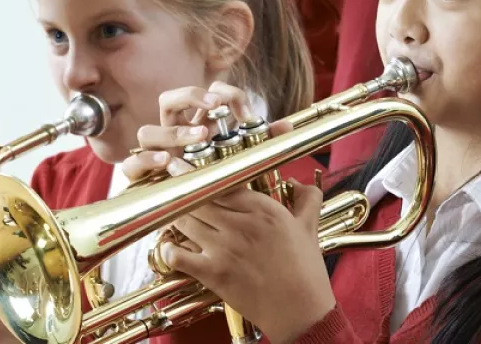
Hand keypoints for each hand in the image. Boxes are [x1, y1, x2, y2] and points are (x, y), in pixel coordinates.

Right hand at [123, 81, 292, 179]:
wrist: (196, 217)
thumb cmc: (219, 180)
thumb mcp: (242, 158)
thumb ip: (262, 141)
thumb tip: (286, 126)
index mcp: (197, 122)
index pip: (206, 93)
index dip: (226, 94)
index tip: (246, 111)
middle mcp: (173, 132)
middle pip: (169, 100)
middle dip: (190, 97)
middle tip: (216, 106)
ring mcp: (154, 152)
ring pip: (148, 131)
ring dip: (174, 132)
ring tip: (198, 136)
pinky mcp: (141, 175)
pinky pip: (132, 164)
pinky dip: (148, 160)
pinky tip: (168, 161)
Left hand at [161, 184, 333, 343]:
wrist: (299, 309)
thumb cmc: (305, 270)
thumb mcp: (310, 227)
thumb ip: (307, 199)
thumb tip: (296, 182)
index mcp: (264, 210)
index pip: (222, 183)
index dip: (199, 176)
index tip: (186, 171)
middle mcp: (241, 224)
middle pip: (198, 199)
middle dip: (182, 194)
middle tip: (171, 190)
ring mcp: (224, 248)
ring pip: (185, 222)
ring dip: (174, 218)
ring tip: (170, 216)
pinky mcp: (212, 272)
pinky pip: (177, 255)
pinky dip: (169, 250)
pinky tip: (171, 248)